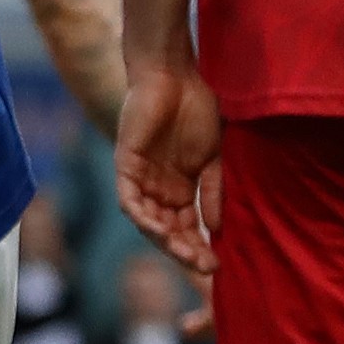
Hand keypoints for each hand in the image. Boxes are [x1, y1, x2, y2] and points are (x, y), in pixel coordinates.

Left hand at [115, 52, 222, 281]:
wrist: (176, 77)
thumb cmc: (197, 110)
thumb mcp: (213, 158)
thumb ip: (214, 191)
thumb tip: (217, 228)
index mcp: (180, 190)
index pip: (186, 229)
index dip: (199, 248)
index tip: (217, 266)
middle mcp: (158, 190)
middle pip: (166, 232)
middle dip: (183, 251)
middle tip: (202, 266)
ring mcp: (140, 179)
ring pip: (147, 221)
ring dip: (163, 239)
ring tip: (183, 253)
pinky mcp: (125, 165)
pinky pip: (128, 199)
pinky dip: (140, 215)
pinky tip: (157, 228)